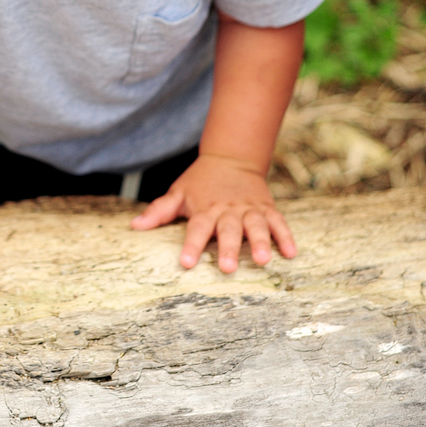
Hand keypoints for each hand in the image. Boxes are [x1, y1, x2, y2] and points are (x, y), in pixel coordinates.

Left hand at [130, 154, 296, 272]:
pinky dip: (286, 236)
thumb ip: (158, 211)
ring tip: (263, 260)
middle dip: (228, 248)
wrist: (230, 158)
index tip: (186, 263)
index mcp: (205, 209)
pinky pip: (278, 222)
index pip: (196, 228)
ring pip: (256, 225)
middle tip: (226, 267)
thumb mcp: (178, 193)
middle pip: (228, 229)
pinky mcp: (266, 208)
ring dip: (261, 242)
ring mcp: (249, 209)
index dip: (191, 245)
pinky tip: (291, 253)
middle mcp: (228, 210)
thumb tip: (134, 226)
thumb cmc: (199, 182)